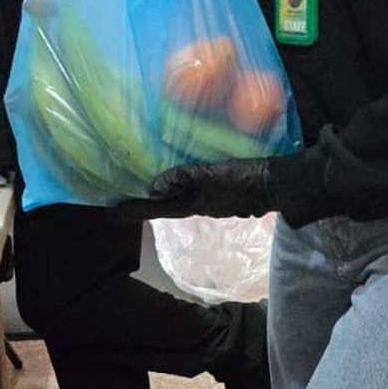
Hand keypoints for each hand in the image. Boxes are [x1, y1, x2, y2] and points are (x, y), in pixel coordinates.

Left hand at [118, 157, 272, 220]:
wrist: (274, 184)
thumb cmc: (242, 179)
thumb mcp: (210, 175)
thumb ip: (183, 178)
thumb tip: (154, 186)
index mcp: (194, 204)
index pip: (158, 208)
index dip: (136, 210)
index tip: (113, 213)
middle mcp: (199, 205)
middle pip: (166, 206)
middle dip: (144, 205)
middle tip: (121, 203)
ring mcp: (211, 200)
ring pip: (179, 199)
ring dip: (161, 196)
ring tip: (143, 189)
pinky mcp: (221, 191)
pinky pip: (193, 190)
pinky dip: (179, 186)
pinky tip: (177, 178)